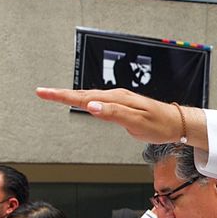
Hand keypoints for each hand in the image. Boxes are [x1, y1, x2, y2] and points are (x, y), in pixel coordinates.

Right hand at [34, 87, 201, 145]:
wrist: (175, 123)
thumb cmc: (159, 124)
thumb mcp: (136, 122)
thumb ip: (113, 113)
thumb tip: (91, 106)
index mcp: (116, 99)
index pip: (83, 97)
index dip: (62, 96)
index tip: (44, 93)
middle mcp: (115, 96)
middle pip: (82, 94)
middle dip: (61, 94)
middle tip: (42, 93)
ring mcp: (118, 99)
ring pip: (89, 96)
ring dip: (70, 95)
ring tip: (54, 95)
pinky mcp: (121, 104)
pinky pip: (97, 100)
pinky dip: (84, 99)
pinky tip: (81, 101)